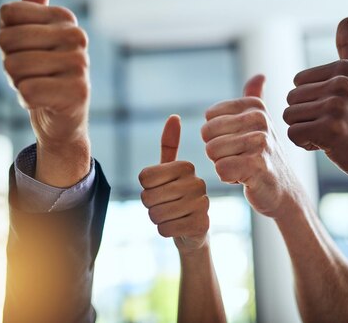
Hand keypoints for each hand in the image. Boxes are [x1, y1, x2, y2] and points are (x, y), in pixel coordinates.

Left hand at [0, 0, 89, 149]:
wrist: (62, 120)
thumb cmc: (43, 74)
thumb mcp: (33, 34)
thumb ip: (33, 0)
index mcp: (65, 17)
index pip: (7, 15)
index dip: (6, 39)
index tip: (26, 52)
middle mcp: (77, 36)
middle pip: (7, 40)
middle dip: (9, 63)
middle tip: (30, 74)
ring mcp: (80, 64)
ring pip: (14, 67)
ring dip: (17, 83)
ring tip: (37, 87)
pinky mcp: (77, 92)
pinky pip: (26, 91)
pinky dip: (26, 101)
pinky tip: (44, 102)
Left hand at [138, 115, 209, 253]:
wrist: (193, 231)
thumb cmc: (176, 197)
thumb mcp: (169, 171)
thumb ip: (169, 145)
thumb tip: (174, 116)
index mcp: (186, 167)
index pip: (145, 177)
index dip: (145, 188)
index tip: (159, 189)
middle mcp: (197, 182)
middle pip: (148, 196)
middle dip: (150, 205)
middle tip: (164, 206)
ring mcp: (202, 204)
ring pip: (156, 214)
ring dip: (157, 219)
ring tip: (170, 216)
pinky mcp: (201, 225)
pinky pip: (166, 229)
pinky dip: (164, 230)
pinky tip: (176, 227)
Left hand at [201, 75, 299, 217]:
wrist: (283, 191)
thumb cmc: (264, 157)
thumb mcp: (259, 124)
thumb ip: (255, 98)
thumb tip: (260, 75)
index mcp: (254, 106)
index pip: (209, 118)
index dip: (217, 135)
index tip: (239, 143)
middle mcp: (259, 119)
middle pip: (207, 134)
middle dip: (217, 151)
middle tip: (240, 157)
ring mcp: (260, 141)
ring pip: (211, 152)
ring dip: (223, 165)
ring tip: (244, 167)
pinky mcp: (257, 165)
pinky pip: (220, 169)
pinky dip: (228, 178)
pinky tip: (246, 178)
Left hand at [283, 17, 347, 181]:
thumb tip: (346, 19)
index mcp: (345, 68)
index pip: (297, 82)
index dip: (308, 100)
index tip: (331, 108)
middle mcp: (342, 83)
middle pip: (290, 99)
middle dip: (304, 116)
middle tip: (329, 124)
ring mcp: (337, 106)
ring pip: (290, 116)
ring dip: (303, 130)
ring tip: (327, 133)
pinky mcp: (330, 129)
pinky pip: (293, 133)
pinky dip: (303, 143)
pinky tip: (325, 144)